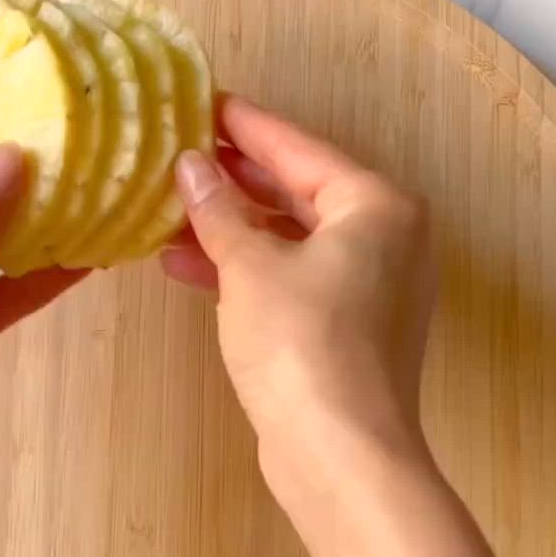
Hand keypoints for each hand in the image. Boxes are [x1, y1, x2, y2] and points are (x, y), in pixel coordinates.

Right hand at [163, 96, 435, 511]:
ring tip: (167, 210)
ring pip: (293, 240)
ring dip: (232, 228)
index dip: (246, 126)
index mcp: (377, 206)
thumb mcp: (249, 267)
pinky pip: (294, 279)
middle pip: (300, 191)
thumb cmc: (303, 344)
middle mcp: (388, 239)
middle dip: (236, 179)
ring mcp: (374, 289)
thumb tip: (192, 166)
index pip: (300, 148)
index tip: (201, 102)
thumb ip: (218, 211)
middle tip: (178, 152)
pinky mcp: (352, 331)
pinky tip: (187, 266)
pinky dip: (248, 270)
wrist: (342, 454)